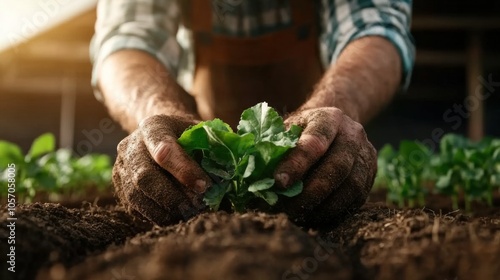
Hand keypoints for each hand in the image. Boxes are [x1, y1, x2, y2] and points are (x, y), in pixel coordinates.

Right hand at [113, 115, 212, 225]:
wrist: (162, 133)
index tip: (205, 186)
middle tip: (198, 208)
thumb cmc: (188, 135)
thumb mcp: (202, 132)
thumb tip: (228, 174)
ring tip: (190, 215)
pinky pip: (135, 207)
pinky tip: (176, 216)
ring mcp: (122, 167)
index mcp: (153, 126)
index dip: (184, 170)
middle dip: (173, 197)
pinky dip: (157, 215)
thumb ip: (213, 148)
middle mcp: (131, 145)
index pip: (163, 150)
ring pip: (137, 196)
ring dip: (165, 210)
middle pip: (145, 176)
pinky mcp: (120, 186)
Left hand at [273, 107, 376, 226]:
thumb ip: (272, 147)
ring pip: (351, 186)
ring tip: (298, 215)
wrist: (334, 126)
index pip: (315, 141)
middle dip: (310, 192)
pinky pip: (356, 199)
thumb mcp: (287, 129)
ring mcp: (366, 154)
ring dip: (323, 206)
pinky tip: (314, 216)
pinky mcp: (371, 174)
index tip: (278, 182)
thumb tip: (251, 173)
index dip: (297, 164)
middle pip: (336, 167)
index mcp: (329, 118)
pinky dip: (335, 211)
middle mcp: (353, 133)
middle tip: (286, 208)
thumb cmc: (301, 131)